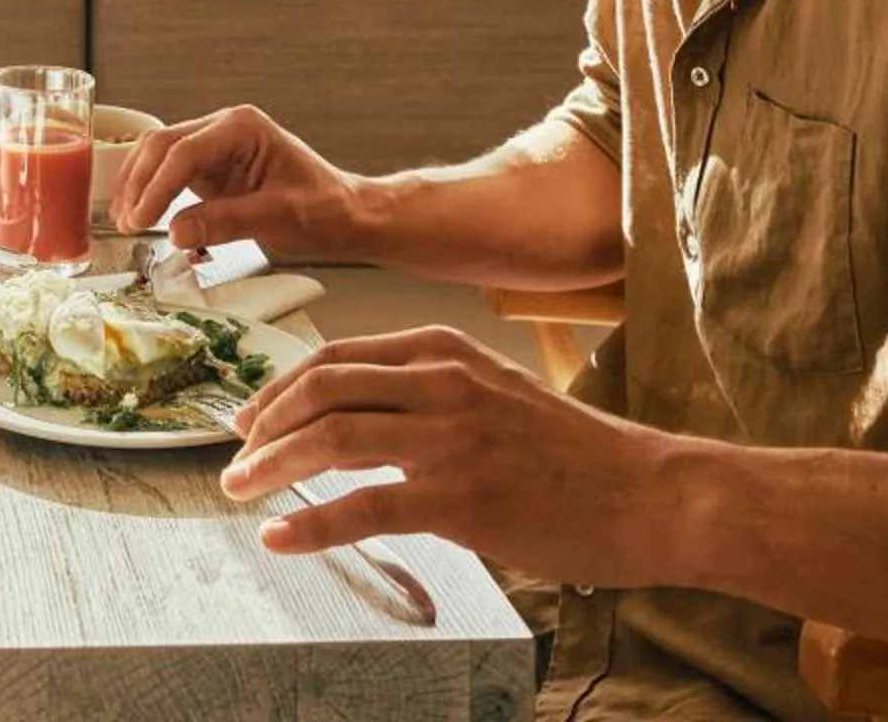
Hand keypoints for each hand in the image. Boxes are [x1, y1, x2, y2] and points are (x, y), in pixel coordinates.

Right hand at [110, 103, 371, 259]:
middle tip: (127, 223)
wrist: (347, 215)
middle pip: (162, 146)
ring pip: (157, 155)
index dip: (158, 186)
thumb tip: (175, 232)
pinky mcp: (210, 167)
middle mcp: (224, 128)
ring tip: (125, 220)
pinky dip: (149, 191)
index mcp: (243, 127)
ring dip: (137, 185)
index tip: (141, 218)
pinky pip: (168, 172)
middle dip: (140, 184)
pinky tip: (138, 213)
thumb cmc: (325, 211)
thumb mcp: (280, 217)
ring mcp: (214, 145)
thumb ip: (227, 221)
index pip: (185, 151)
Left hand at [220, 326, 689, 587]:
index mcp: (443, 350)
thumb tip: (357, 411)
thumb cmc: (576, 453)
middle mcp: (441, 382)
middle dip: (263, 424)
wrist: (653, 494)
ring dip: (271, 466)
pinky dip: (310, 524)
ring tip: (239, 490)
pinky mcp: (462, 499)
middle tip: (234, 456)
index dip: (281, 389)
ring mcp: (450, 439)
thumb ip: (431, 389)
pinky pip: (363, 507)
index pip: (335, 357)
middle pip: (320, 389)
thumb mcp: (496, 390)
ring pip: (330, 438)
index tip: (251, 419)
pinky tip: (280, 537)